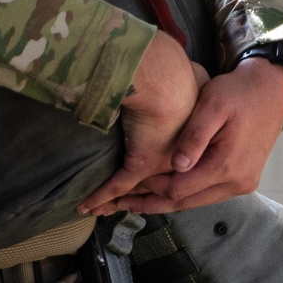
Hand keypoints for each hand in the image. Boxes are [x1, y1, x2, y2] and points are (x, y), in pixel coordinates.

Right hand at [77, 31, 206, 214]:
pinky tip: (86, 206)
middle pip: (154, 180)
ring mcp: (159, 162)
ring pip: (134, 187)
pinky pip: (117, 186)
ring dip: (114, 199)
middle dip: (137, 194)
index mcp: (191, 138)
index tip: (150, 176)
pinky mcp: (140, 164)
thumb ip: (196, 77)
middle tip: (126, 202)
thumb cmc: (181, 76)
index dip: (161, 169)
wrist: (165, 85)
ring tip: (98, 210)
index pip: (174, 159)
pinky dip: (100, 196)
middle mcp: (177, 156)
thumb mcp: (196, 76)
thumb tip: (197, 72)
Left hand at [89, 56, 282, 213]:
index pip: (179, 189)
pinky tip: (168, 190)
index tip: (128, 183)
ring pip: (197, 202)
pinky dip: (187, 193)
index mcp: (227, 166)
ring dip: (169, 201)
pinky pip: (209, 194)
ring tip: (139, 201)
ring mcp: (243, 184)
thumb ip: (194, 136)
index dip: (151, 188)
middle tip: (123, 203)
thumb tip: (176, 166)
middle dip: (153, 203)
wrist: (273, 90)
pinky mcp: (244, 180)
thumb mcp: (213, 105)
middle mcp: (237, 182)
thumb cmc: (239, 92)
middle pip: (186, 203)